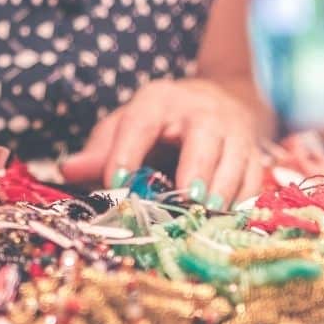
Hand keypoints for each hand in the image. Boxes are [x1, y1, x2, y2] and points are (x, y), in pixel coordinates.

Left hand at [59, 80, 268, 205]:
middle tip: (188, 200)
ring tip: (208, 215)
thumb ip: (99, 151)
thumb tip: (68, 170)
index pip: (141, 122)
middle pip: (203, 137)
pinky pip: (255, 178)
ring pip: (236, 158)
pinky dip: (244, 201)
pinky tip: (230, 221)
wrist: (214, 102)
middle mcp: (201, 111)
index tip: (115, 182)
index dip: (127, 151)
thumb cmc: (157, 124)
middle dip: (196, 169)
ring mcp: (233, 130)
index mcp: (158, 102)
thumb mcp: (125, 127)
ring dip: (224, 190)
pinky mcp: (253, 152)